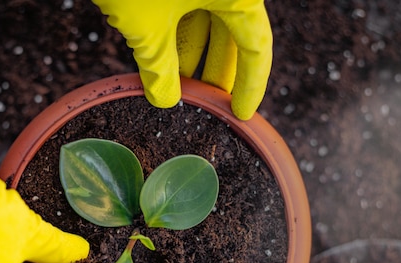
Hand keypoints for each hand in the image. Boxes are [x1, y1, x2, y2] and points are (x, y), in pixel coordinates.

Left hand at [92, 0, 272, 119]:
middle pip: (232, 36)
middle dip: (214, 73)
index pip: (256, 47)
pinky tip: (161, 60)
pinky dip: (175, 33)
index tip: (241, 114)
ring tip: (174, 88)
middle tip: (204, 107)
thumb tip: (165, 100)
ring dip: (190, 56)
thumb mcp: (144, 29)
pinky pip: (186, 8)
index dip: (250, 86)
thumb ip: (159, 69)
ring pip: (206, 22)